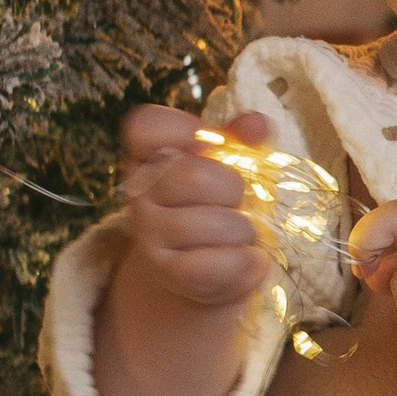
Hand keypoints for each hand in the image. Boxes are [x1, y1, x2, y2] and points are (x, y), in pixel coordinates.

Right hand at [117, 104, 273, 309]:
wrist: (212, 264)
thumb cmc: (223, 202)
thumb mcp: (235, 164)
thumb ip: (245, 140)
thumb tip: (255, 123)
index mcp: (151, 153)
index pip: (143, 127)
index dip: (181, 129)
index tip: (205, 142)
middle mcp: (141, 191)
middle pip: (193, 176)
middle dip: (233, 189)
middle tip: (237, 200)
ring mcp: (148, 233)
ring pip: (210, 224)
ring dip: (243, 230)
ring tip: (242, 232)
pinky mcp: (166, 272)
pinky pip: (211, 265)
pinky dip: (243, 262)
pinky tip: (249, 258)